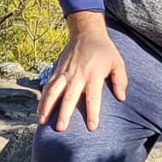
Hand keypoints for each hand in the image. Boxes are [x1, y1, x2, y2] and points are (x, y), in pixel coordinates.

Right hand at [37, 11, 127, 132]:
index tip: (92, 127)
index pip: (93, 97)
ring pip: (53, 92)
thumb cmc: (104, 50)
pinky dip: (42, 98)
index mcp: (94, 75)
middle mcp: (77, 75)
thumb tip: (122, 98)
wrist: (86, 33)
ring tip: (41, 122)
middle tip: (61, 128)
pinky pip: (47, 86)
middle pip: (69, 97)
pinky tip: (39, 110)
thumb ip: (120, 81)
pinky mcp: (56, 70)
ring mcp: (64, 73)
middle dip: (64, 113)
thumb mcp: (118, 63)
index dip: (93, 112)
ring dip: (46, 107)